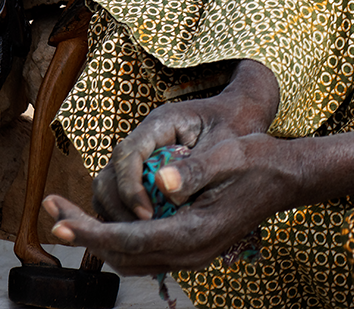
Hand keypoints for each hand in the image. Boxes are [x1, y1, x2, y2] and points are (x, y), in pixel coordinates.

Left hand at [43, 131, 297, 275]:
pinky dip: (121, 239)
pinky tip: (109, 218)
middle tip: (51, 210)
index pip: (131, 239)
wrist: (285, 178)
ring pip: (132, 258)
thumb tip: (160, 179)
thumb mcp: (229, 155)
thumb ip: (195, 170)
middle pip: (124, 254)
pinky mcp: (192, 249)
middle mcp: (190, 254)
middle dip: (85, 234)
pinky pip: (147, 253)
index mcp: (195, 232)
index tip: (60, 219)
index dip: (92, 230)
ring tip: (71, 214)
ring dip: (100, 237)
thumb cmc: (257, 160)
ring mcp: (191, 256)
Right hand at [91, 60, 279, 222]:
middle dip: (118, 208)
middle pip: (110, 173)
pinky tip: (147, 235)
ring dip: (119, 216)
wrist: (243, 115)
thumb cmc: (235, 125)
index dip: (130, 188)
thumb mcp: (223, 144)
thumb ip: (196, 166)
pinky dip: (128, 216)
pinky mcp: (146, 172)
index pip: (127, 154)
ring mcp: (143, 155)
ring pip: (110, 188)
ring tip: (142, 239)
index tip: (146, 217)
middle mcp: (145, 138)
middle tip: (139, 235)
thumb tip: (168, 191)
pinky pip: (124, 197)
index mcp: (161, 122)